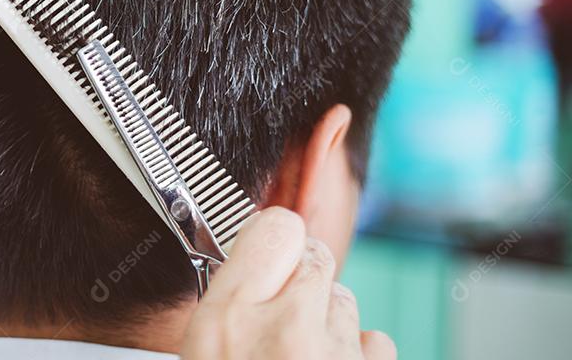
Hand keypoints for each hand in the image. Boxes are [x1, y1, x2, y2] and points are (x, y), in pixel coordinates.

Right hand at [180, 208, 394, 359]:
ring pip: (344, 301)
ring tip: (296, 353)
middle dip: (299, 280)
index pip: (276, 227)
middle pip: (316, 258)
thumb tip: (247, 263)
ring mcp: (337, 357)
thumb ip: (222, 304)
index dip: (271, 238)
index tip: (264, 253)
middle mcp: (288, 332)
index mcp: (228, 321)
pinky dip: (358, 353)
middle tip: (273, 318)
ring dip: (326, 321)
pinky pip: (377, 341)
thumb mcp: (196, 350)